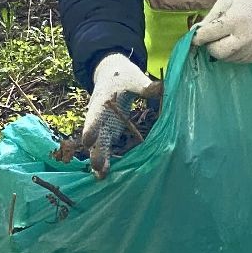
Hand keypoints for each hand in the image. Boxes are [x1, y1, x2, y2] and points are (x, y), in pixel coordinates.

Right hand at [79, 53, 158, 177]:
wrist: (111, 75)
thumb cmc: (123, 77)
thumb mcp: (133, 78)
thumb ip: (145, 86)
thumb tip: (163, 88)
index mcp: (102, 101)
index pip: (96, 114)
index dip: (92, 127)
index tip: (88, 140)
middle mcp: (99, 116)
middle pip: (96, 134)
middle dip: (96, 149)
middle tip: (96, 165)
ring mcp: (103, 125)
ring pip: (98, 144)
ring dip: (100, 159)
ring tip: (101, 177)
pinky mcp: (109, 132)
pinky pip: (106, 147)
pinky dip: (106, 160)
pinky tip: (105, 176)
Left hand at [192, 0, 251, 62]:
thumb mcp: (225, 0)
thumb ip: (210, 17)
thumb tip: (195, 32)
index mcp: (235, 20)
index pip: (209, 35)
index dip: (198, 37)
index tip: (195, 37)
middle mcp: (246, 37)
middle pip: (217, 52)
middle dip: (210, 46)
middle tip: (212, 38)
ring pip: (228, 59)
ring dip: (222, 51)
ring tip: (228, 37)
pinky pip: (239, 61)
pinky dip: (234, 54)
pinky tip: (238, 42)